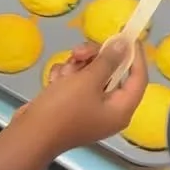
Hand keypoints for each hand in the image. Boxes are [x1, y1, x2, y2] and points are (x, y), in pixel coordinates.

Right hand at [25, 40, 146, 155]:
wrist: (31, 134)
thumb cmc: (64, 109)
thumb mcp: (88, 81)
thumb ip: (108, 60)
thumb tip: (125, 45)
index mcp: (121, 109)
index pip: (138, 78)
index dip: (135, 55)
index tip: (128, 35)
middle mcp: (109, 110)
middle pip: (111, 72)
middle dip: (93, 59)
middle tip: (78, 52)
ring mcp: (90, 108)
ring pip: (91, 74)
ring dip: (75, 68)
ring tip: (62, 75)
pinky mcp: (73, 106)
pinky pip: (75, 83)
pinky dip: (65, 78)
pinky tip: (54, 81)